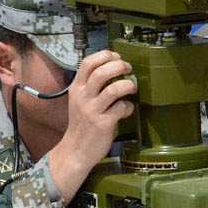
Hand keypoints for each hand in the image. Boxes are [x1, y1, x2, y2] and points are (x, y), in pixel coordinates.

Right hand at [49, 50, 136, 202]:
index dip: (105, 55)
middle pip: (101, 72)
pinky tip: (126, 110)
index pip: (88, 62)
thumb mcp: (79, 100)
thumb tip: (113, 67)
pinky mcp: (103, 124)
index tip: (117, 57)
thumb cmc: (82, 124)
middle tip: (128, 68)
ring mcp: (92, 111)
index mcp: (76, 89)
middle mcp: (83, 98)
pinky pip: (121, 108)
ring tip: (132, 87)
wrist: (75, 151)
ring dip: (128, 85)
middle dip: (119, 66)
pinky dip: (128, 106)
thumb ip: (90, 85)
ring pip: (113, 89)